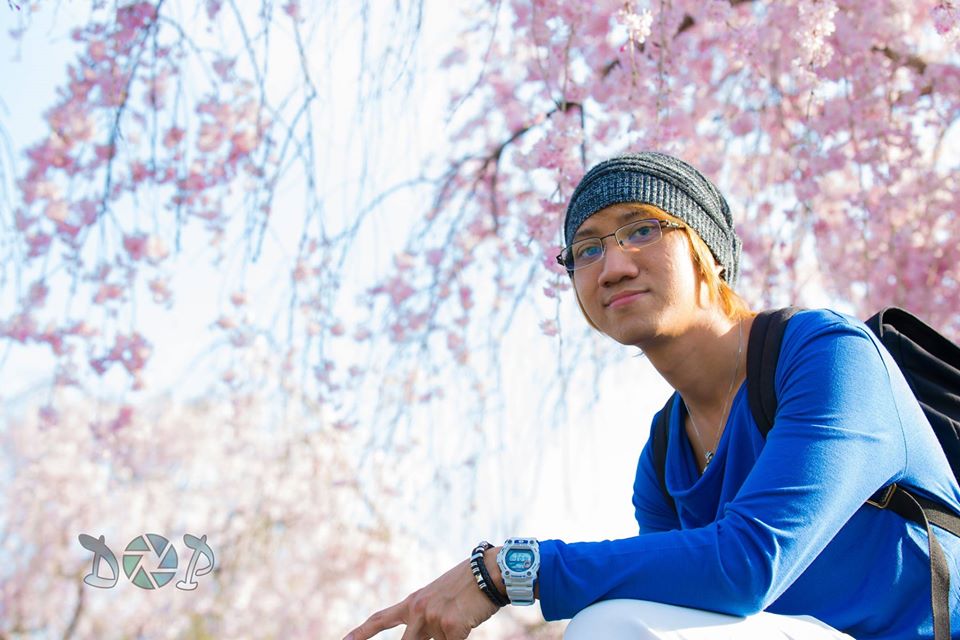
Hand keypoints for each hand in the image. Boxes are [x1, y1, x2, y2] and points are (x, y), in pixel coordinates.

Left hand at [344, 552, 502, 639]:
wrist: (488, 572)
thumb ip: (424, 616)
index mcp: (412, 602)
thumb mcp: (437, 597)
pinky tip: (468, 619)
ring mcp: (432, 619)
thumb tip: (422, 636)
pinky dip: (462, 636)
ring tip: (459, 614)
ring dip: (449, 635)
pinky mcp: (450, 628)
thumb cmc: (466, 586)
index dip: (360, 633)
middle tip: (431, 627)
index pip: (380, 619)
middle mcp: (418, 610)